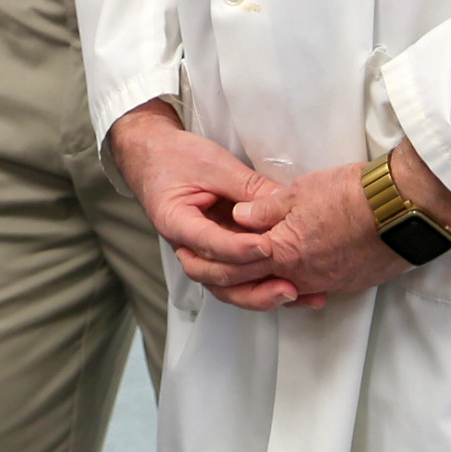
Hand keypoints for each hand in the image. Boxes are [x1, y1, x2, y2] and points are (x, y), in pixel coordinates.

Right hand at [106, 102, 302, 308]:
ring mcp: (203, 254)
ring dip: (261, 295)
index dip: (237, 248)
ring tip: (295, 294)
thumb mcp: (214, 164)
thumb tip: (287, 206)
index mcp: (175, 220)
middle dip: (252, 284)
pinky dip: (265, 286)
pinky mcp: (219, 256)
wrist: (154, 157)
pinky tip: (296, 291)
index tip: (267, 246)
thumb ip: (248, 188)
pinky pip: (240, 278)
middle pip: (215, 277)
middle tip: (287, 284)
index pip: (206, 242)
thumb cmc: (177, 157)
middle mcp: (186, 246)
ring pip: (228, 287)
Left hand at [225, 145, 450, 305]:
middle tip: (225, 273)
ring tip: (260, 275)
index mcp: (284, 251)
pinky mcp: (352, 283)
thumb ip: (264, 208)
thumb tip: (240, 217)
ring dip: (272, 284)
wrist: (403, 209)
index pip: (238, 263)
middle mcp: (304, 274)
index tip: (203, 255)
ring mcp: (330, 282)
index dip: (218, 260)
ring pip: (290, 288)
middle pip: (260, 284)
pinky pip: (317, 287)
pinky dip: (301, 282)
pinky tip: (297, 274)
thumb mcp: (298, 192)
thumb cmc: (351, 194)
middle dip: (239, 280)